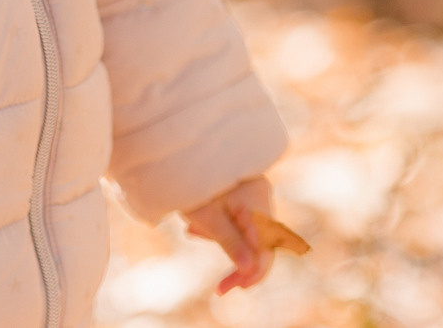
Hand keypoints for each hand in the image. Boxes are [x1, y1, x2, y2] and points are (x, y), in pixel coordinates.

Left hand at [181, 175, 283, 294]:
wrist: (176, 152)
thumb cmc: (192, 182)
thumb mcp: (208, 218)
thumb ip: (231, 244)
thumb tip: (248, 270)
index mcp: (258, 202)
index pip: (266, 248)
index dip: (253, 273)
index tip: (229, 288)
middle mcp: (261, 198)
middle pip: (259, 242)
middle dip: (237, 261)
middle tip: (220, 286)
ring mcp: (252, 195)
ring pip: (247, 232)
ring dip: (223, 241)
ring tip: (192, 230)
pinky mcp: (239, 194)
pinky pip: (237, 221)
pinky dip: (219, 229)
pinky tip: (195, 225)